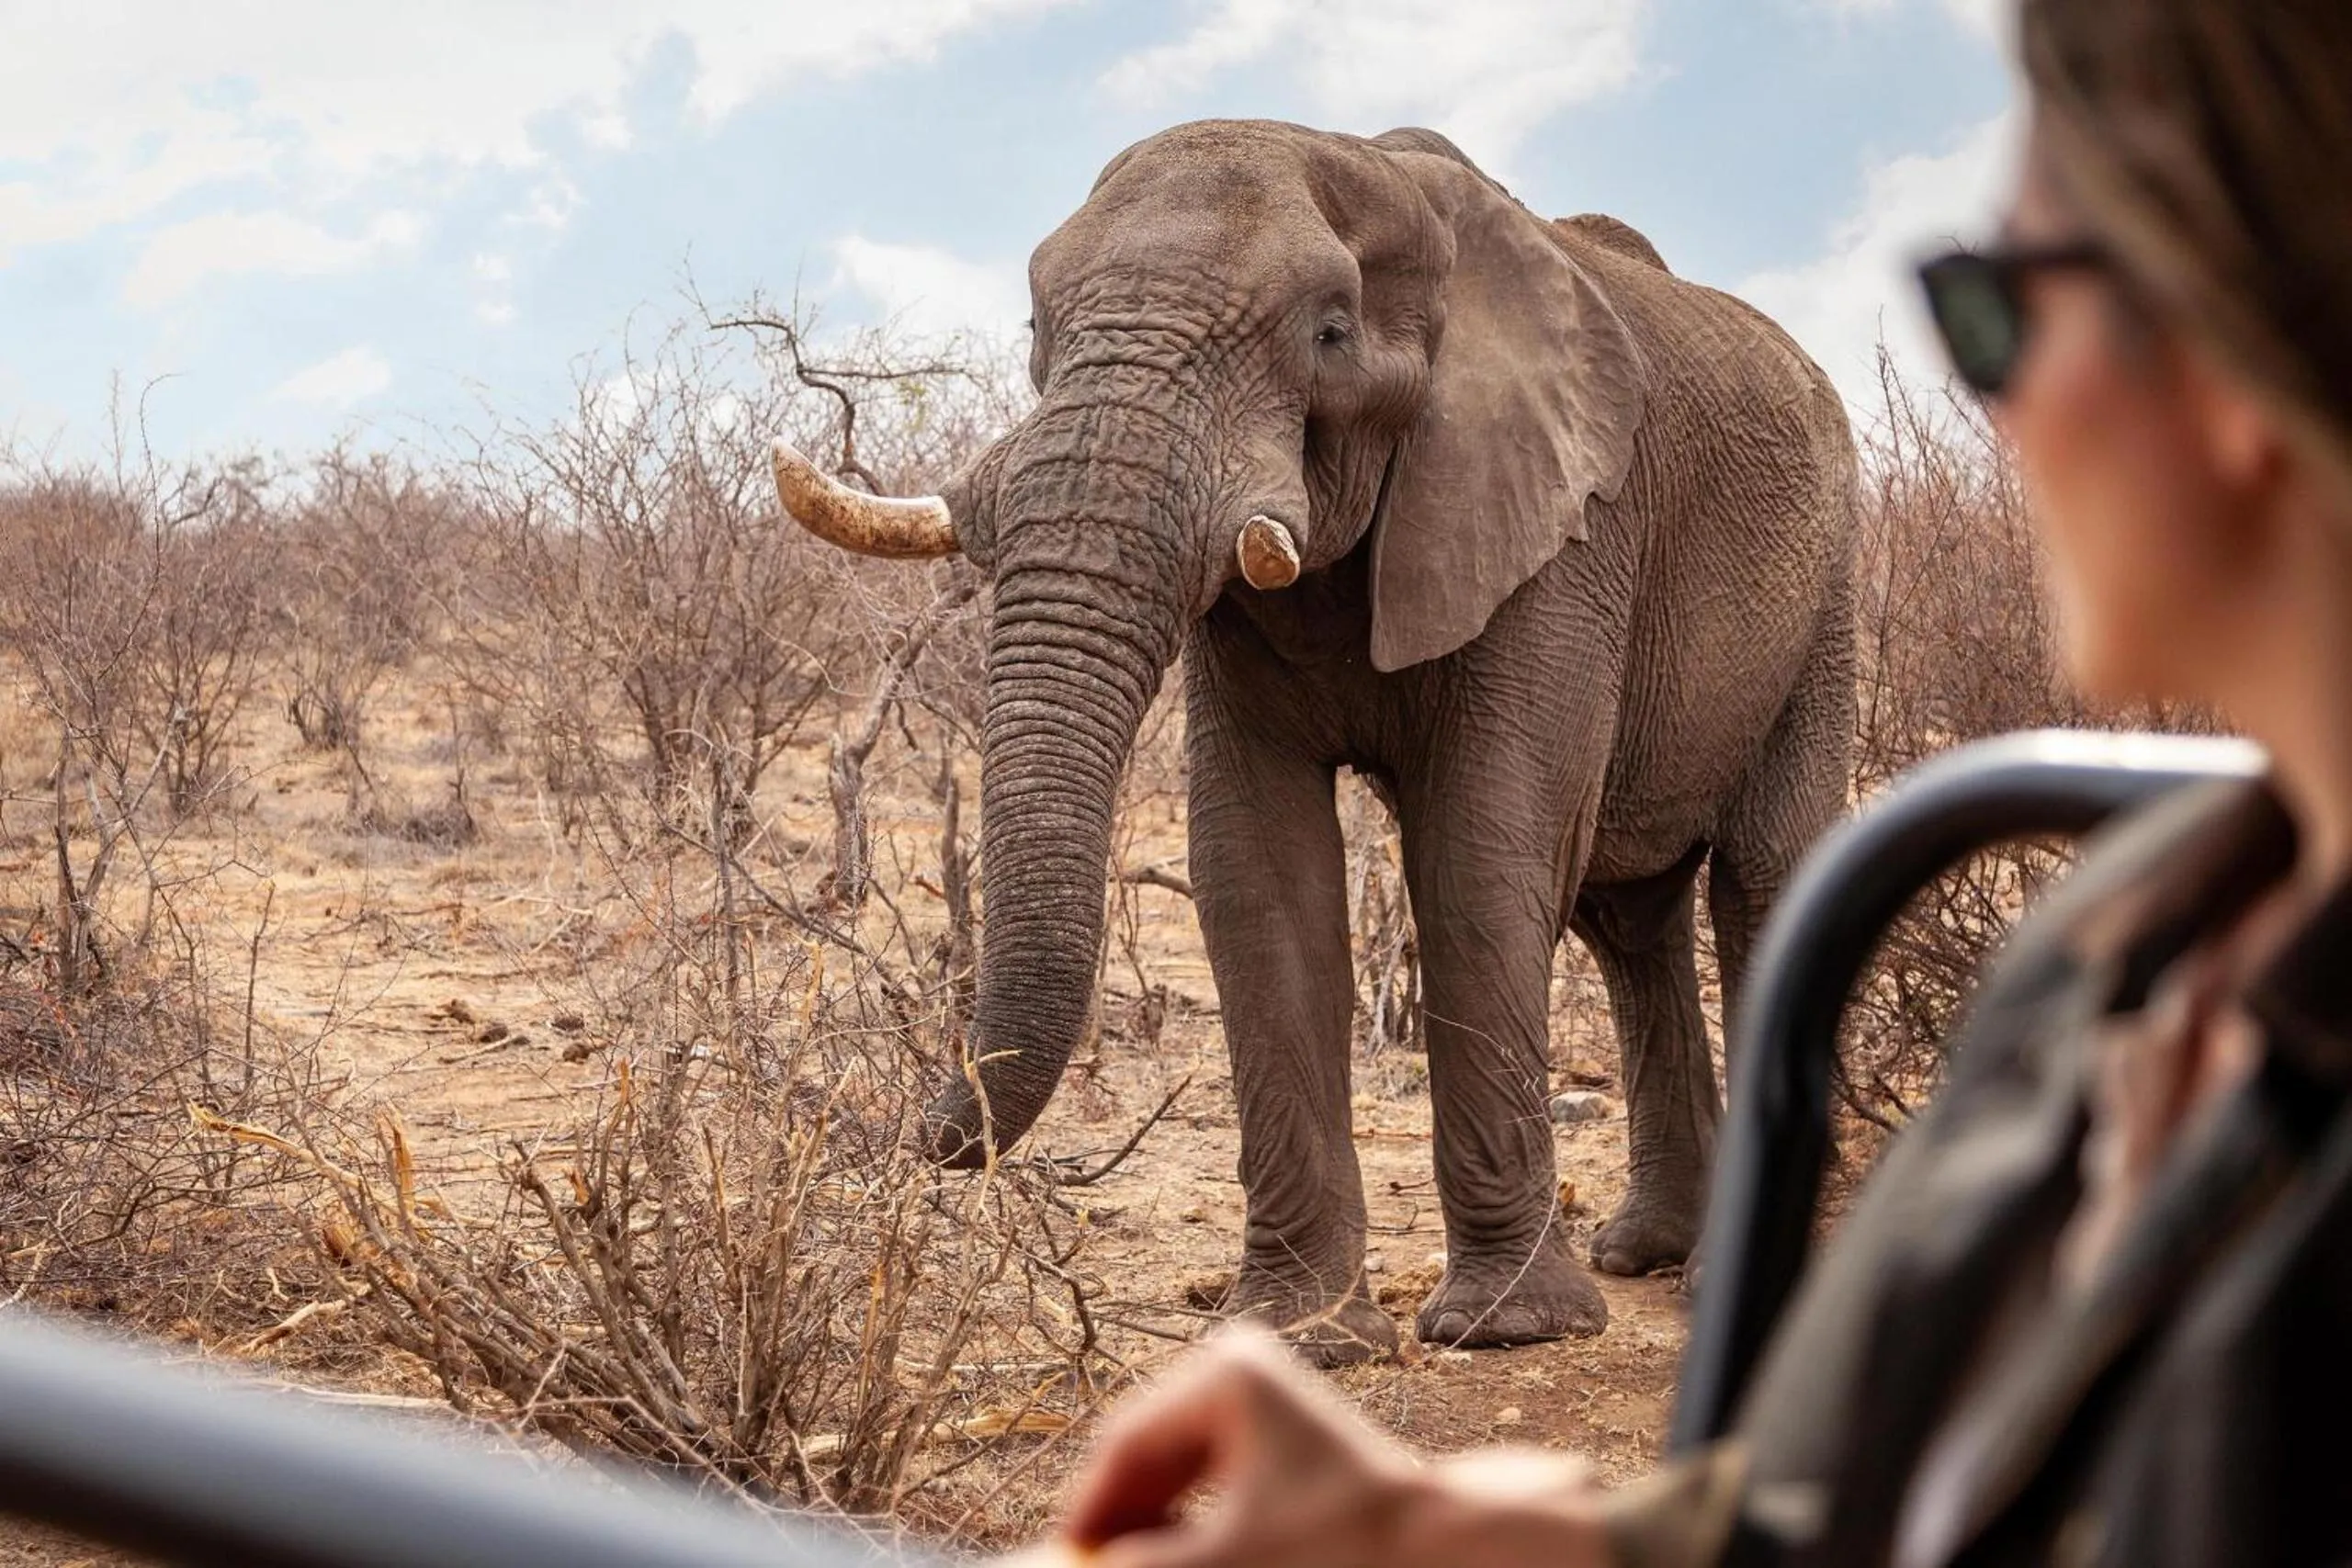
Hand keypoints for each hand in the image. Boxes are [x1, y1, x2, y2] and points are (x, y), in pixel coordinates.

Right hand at [1015, 1329, 1611, 1567]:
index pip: (1123, 1443)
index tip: (1070, 1563)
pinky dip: (1187, 1526)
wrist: (1440, 1548)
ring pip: (1172, 1473)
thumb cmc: (1345, 1544)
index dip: (1088, 1514)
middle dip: (1122, 1524)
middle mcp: (1237, 1369)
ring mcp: (1258, 1398)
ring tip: (1135, 1565)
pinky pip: (1204, 1482)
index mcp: (1225, 1372)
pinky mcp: (1275, 1434)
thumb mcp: (1224, 1562)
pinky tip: (1182, 1557)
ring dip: (1151, 1529)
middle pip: (1146, 1456)